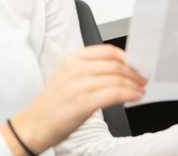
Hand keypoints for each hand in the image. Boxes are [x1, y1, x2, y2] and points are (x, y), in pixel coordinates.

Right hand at [0, 45, 145, 154]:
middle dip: (133, 71)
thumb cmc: (54, 104)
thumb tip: (118, 69)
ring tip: (141, 89)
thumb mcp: (68, 76)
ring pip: (117, 78)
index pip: (107, 51)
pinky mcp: (83, 102)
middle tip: (142, 78)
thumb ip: (89, 69)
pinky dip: (129, 94)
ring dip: (134, 84)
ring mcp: (79, 84)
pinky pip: (114, 93)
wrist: (35, 125)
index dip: (126, 57)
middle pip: (114, 64)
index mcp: (72, 58)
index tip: (136, 64)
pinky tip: (135, 96)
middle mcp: (75, 68)